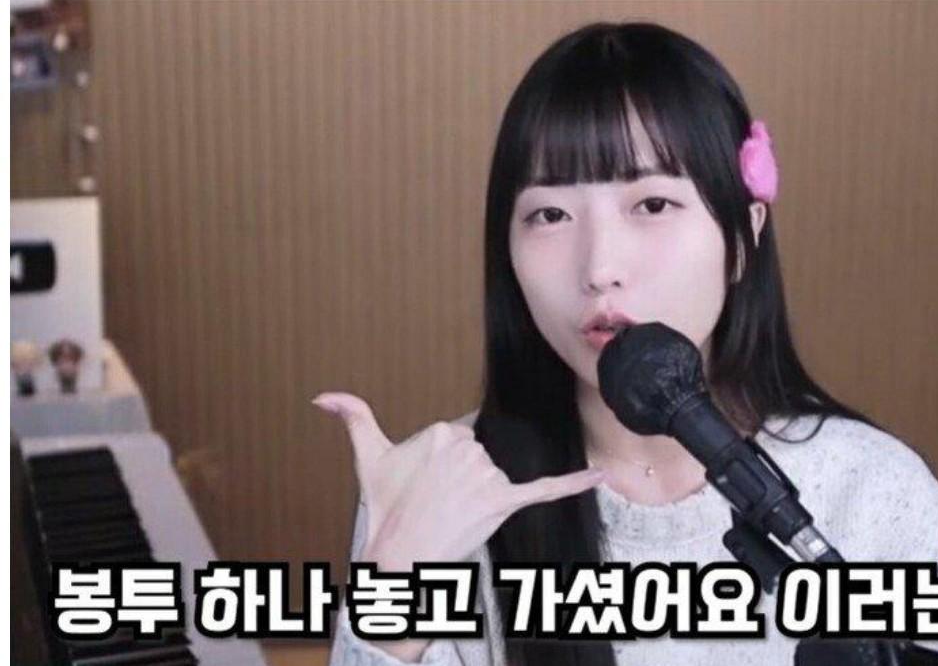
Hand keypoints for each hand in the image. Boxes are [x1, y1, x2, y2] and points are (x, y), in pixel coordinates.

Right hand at [314, 393, 604, 662]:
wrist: (399, 557)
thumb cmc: (385, 509)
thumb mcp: (367, 458)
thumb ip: (353, 417)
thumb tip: (322, 395)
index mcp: (441, 432)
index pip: (461, 434)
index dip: (447, 461)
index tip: (432, 481)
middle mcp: (467, 449)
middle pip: (480, 452)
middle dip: (462, 476)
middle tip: (438, 500)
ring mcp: (487, 477)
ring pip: (496, 472)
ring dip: (480, 492)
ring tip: (454, 512)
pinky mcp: (504, 503)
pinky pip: (545, 489)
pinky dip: (574, 483)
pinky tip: (600, 476)